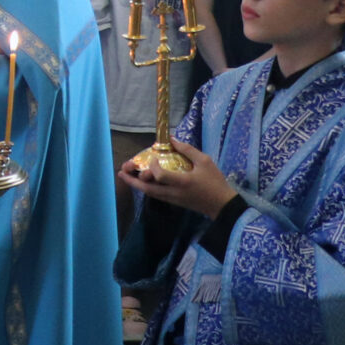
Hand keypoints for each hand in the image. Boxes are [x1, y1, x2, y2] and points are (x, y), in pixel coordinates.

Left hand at [120, 140, 237, 217]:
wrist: (223, 205)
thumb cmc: (215, 182)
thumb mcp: (205, 162)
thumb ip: (188, 150)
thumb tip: (172, 139)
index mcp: (182, 182)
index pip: (160, 175)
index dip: (152, 167)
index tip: (152, 158)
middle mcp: (174, 193)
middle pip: (148, 189)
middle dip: (132, 180)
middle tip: (122, 171)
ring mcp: (173, 199)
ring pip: (150, 194)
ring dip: (136, 185)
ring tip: (126, 176)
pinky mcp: (174, 203)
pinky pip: (156, 196)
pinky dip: (146, 189)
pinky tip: (142, 182)